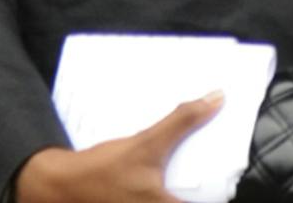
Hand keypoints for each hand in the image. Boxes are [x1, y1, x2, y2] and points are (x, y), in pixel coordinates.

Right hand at [13, 93, 222, 202]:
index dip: (222, 191)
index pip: (209, 201)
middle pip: (191, 196)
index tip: (234, 178)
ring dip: (184, 183)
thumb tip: (217, 98)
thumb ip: (183, 122)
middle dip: (201, 183)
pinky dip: (165, 184)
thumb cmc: (103, 170)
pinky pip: (157, 194)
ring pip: (175, 194)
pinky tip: (166, 173)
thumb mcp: (146, 144)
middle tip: (216, 166)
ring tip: (192, 166)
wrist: (58, 186)